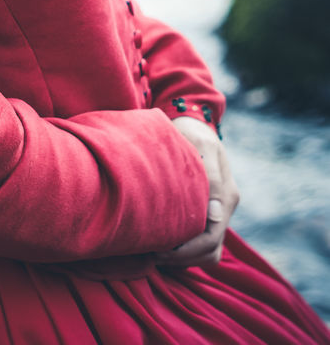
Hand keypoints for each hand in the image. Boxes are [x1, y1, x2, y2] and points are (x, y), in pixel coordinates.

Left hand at [154, 116, 238, 270]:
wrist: (191, 122)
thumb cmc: (192, 132)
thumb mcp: (203, 146)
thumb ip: (212, 177)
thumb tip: (216, 215)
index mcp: (227, 196)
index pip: (211, 238)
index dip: (187, 250)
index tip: (159, 249)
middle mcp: (224, 209)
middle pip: (210, 251)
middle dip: (183, 258)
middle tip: (153, 254)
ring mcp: (217, 212)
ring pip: (208, 252)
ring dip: (185, 257)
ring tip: (156, 250)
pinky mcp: (206, 213)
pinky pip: (201, 243)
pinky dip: (185, 249)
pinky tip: (162, 241)